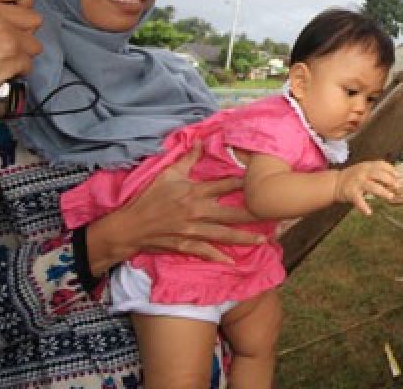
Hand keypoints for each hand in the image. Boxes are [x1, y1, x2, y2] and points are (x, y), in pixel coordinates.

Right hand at [85, 144, 263, 275]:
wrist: (129, 227)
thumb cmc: (148, 198)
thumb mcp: (167, 174)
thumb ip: (188, 159)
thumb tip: (201, 140)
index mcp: (193, 192)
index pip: (224, 185)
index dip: (243, 183)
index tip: (261, 181)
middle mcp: (196, 212)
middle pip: (231, 214)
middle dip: (253, 215)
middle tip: (273, 215)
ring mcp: (191, 231)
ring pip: (223, 235)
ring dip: (244, 239)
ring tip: (263, 240)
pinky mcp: (185, 246)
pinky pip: (205, 252)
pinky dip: (218, 257)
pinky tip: (232, 261)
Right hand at [333, 160, 398, 214]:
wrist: (335, 183)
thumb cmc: (354, 176)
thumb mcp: (365, 169)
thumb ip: (377, 172)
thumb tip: (395, 179)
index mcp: (367, 166)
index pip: (381, 164)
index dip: (391, 170)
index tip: (399, 177)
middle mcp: (362, 172)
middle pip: (378, 174)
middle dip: (390, 180)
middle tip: (398, 188)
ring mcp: (357, 182)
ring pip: (371, 186)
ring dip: (382, 192)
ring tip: (390, 197)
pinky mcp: (351, 193)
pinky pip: (358, 200)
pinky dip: (363, 207)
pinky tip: (369, 212)